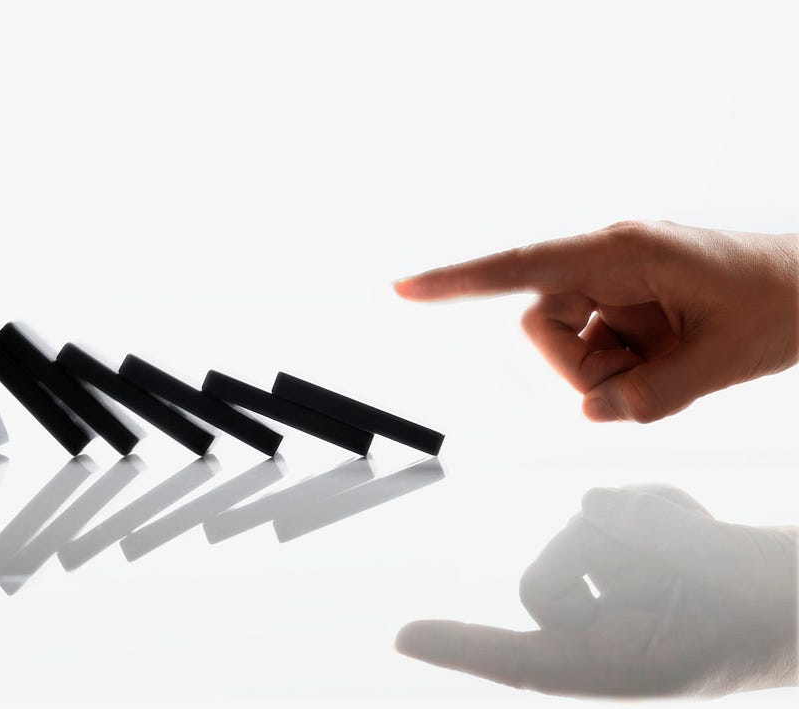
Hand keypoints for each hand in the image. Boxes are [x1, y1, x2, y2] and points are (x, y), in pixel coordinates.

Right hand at [393, 221, 798, 421]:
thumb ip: (650, 395)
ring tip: (673, 365)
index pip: (524, 267)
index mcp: (625, 252)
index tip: (405, 289)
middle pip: (542, 325)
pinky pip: (596, 351)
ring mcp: (617, 284)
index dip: (458, 280)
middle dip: (580, 368)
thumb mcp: (722, 359)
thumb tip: (592, 411)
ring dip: (608, 372)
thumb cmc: (783, 298)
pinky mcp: (627, 305)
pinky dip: (626, 373)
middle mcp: (609, 261)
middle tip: (644, 383)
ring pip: (567, 345)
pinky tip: (672, 360)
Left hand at [395, 486, 798, 697]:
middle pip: (561, 555)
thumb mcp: (712, 580)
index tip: (403, 638)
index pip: (521, 655)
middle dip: (617, 544)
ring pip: (596, 520)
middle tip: (688, 566)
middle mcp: (600, 626)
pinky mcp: (629, 549)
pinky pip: (624, 505)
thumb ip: (645, 542)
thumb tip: (591, 502)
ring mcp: (612, 586)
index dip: (461, 647)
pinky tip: (702, 531)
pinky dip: (667, 509)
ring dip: (655, 524)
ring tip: (708, 555)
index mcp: (607, 664)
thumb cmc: (767, 610)